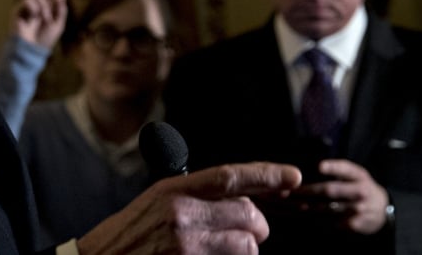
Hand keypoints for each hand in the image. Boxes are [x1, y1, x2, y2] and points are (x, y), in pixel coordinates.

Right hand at [9, 0, 66, 48]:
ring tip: (43, 19)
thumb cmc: (44, 39)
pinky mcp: (18, 8)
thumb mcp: (59, 23)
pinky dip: (34, 8)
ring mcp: (27, 5)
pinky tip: (32, 18)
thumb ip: (60, 8)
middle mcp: (36, 3)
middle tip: (57, 5)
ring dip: (44, 7)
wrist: (31, 48)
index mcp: (46, 6)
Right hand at [77, 162, 301, 254]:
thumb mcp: (156, 204)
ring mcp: (185, 245)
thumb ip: (194, 197)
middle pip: (247, 215)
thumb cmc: (128, 236)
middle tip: (253, 232)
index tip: (292, 176)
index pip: (229, 176)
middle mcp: (180, 214)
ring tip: (225, 251)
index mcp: (172, 190)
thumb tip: (243, 197)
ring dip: (245, 250)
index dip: (265, 174)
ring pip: (246, 245)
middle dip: (257, 227)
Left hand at [289, 159, 389, 234]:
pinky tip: (301, 216)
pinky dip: (315, 219)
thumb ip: (336, 170)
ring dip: (307, 206)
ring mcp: (358, 209)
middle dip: (308, 190)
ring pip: (327, 208)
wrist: (382, 209)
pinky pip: (330, 222)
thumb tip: (304, 170)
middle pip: (331, 190)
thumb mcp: (354, 175)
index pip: (346, 169)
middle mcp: (360, 191)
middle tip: (290, 190)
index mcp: (358, 175)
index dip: (333, 168)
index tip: (319, 166)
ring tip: (288, 204)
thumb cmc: (358, 186)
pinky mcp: (354, 224)